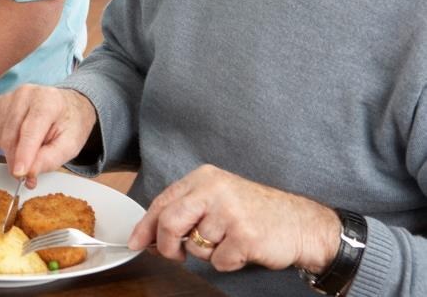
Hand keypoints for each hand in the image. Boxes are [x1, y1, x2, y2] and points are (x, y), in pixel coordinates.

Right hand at [0, 85, 96, 187]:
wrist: (66, 105)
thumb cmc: (69, 123)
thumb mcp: (71, 145)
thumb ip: (51, 159)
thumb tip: (29, 172)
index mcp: (48, 100)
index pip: (31, 130)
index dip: (24, 153)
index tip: (19, 172)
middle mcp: (25, 94)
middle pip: (13, 136)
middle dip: (18, 160)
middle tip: (29, 174)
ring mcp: (9, 97)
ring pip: (2, 137)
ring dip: (13, 152)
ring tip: (32, 149)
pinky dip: (7, 144)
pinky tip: (21, 140)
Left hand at [128, 164, 340, 273]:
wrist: (303, 224)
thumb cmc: (257, 213)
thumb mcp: (218, 199)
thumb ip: (185, 212)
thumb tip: (150, 236)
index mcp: (204, 178)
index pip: (162, 201)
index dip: (145, 225)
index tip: (136, 241)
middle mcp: (214, 190)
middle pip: (169, 222)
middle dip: (167, 245)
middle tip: (175, 254)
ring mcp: (230, 213)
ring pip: (195, 247)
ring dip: (209, 253)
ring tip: (230, 240)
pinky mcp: (245, 236)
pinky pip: (219, 261)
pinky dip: (229, 262)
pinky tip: (244, 248)